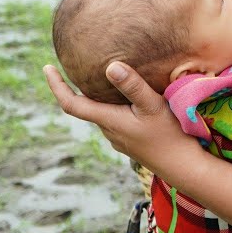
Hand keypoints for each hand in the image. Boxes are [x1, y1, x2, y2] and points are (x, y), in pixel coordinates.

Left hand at [44, 61, 195, 170]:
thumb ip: (132, 86)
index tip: (47, 67)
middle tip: (73, 65)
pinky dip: (113, 106)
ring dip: (98, 98)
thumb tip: (110, 66)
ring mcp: (120, 139)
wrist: (185, 167)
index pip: (71, 104)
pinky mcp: (131, 143)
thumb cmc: (170, 134)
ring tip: (102, 77)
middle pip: (86, 107)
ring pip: (102, 114)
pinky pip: (115, 121)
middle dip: (77, 88)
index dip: (56, 86)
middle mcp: (109, 131)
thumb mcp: (153, 106)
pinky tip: (127, 99)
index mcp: (108, 120)